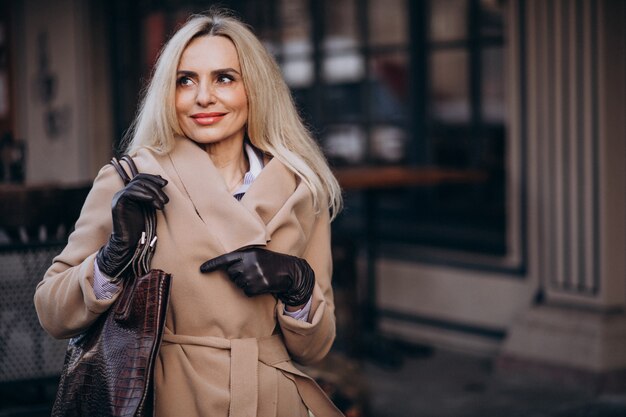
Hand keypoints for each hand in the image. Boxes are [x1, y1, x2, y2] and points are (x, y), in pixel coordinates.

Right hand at [96, 173, 167, 278]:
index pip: (141, 178)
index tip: (165, 183)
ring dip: (152, 193)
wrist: (130, 243)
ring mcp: (119, 197)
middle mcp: (123, 193)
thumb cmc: (141, 227)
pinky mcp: (118, 204)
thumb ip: (153, 195)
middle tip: (166, 199)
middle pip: (139, 180)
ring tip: (162, 205)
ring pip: (136, 185)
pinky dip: (143, 194)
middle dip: (155, 186)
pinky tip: (153, 201)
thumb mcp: (151, 207)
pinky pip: (129, 193)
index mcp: (130, 192)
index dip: (153, 178)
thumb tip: (162, 181)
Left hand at [200, 246, 314, 305]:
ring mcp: (252, 275)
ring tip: (259, 278)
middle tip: (252, 272)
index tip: (201, 270)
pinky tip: (262, 285)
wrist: (289, 271)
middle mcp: (248, 264)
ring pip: (239, 284)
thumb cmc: (272, 262)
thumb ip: (243, 258)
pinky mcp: (257, 286)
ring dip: (246, 283)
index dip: (212, 265)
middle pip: (231, 274)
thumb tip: (227, 269)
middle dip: (238, 275)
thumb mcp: (258, 255)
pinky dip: (252, 291)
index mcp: (247, 254)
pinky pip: (246, 292)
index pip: (225, 259)